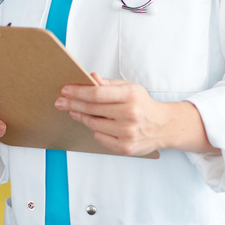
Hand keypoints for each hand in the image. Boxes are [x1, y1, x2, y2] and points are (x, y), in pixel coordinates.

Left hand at [55, 74, 214, 156]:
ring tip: (75, 111)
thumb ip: (108, 84)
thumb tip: (91, 77)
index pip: (97, 93)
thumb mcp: (130, 88)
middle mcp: (130, 114)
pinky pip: (100, 137)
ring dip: (82, 117)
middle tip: (60, 102)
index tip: (65, 90)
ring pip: (94, 124)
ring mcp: (128, 132)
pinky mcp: (125, 147)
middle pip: (92, 109)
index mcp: (131, 95)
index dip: (78, 92)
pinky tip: (96, 124)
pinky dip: (96, 130)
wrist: (163, 126)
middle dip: (73, 104)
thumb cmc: (143, 104)